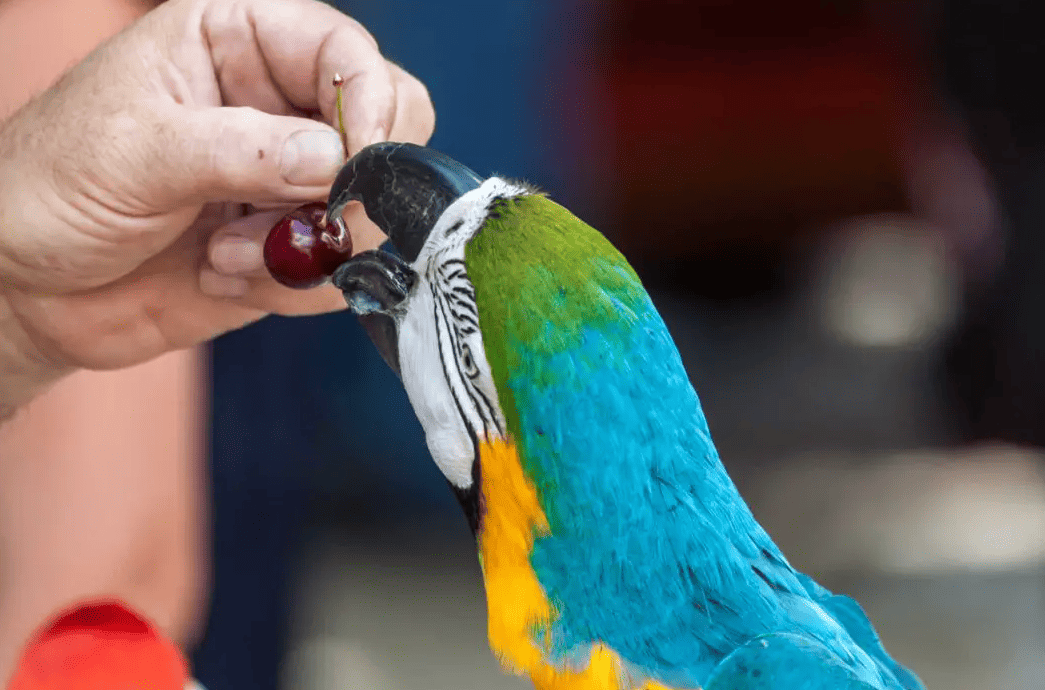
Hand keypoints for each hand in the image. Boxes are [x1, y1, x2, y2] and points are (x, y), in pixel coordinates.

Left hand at [0, 0, 433, 404]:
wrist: (23, 288)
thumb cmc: (50, 187)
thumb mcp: (135, 152)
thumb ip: (241, 150)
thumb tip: (337, 161)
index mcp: (237, 43)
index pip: (345, 55)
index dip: (369, 105)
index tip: (358, 165)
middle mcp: (276, 107)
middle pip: (387, 127)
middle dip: (353, 186)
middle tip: (311, 219)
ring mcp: (288, 181)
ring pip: (367, 210)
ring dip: (303, 247)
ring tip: (222, 253)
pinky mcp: (288, 247)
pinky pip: (338, 272)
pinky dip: (292, 287)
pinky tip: (219, 274)